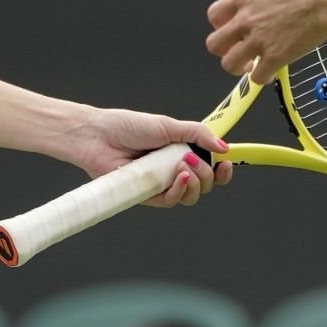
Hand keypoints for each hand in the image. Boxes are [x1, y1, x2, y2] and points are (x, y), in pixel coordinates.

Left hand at [64, 107, 233, 207]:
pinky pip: (171, 202)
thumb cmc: (128, 126)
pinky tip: (178, 178)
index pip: (211, 166)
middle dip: (206, 174)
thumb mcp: (169, 125)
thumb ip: (198, 134)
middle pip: (205, 184)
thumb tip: (224, 147)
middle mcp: (174, 169)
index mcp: (182, 150)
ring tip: (181, 167)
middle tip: (191, 159)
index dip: (222, 170)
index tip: (226, 164)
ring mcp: (162, 183)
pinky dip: (179, 192)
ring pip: (190, 196)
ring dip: (193, 184)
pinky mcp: (148, 195)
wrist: (99, 137)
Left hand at [206, 0, 326, 84]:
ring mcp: (258, 39)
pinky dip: (262, 78)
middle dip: (225, 50)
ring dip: (238, 67)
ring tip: (251, 66)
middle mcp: (245, 19)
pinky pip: (256, 78)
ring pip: (229, 64)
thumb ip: (256, 0)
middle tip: (238, 51)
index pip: (214, 16)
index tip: (232, 32)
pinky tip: (270, 72)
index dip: (221, 27)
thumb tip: (255, 10)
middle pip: (214, 43)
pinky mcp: (274, 57)